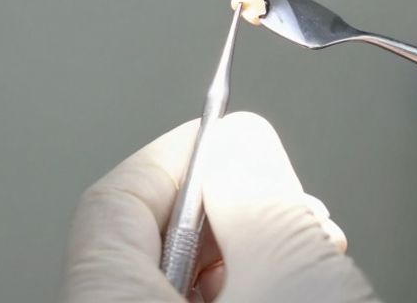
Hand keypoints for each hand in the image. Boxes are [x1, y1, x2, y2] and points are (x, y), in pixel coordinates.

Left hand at [63, 111, 377, 302]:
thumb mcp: (289, 273)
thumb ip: (259, 193)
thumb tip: (243, 141)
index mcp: (106, 300)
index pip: (118, 196)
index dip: (182, 152)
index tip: (230, 131)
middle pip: (152, 243)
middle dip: (231, 209)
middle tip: (286, 203)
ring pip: (182, 288)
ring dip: (251, 259)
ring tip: (310, 255)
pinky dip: (253, 297)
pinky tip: (299, 293)